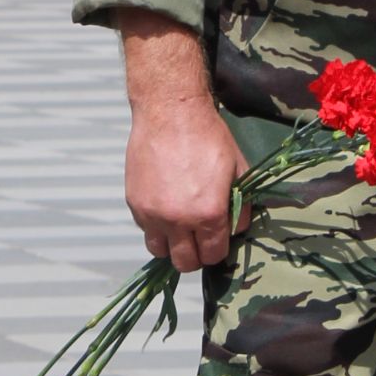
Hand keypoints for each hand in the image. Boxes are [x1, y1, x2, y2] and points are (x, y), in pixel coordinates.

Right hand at [124, 100, 245, 273]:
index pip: (213, 256)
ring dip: (172, 245)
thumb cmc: (208, 136)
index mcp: (208, 214)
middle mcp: (178, 220)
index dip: (217, 250)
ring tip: (179, 228)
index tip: (217, 240)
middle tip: (199, 239)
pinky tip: (165, 207)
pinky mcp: (134, 203)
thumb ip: (240, 206)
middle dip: (195, 255)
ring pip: (160, 252)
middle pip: (185, 263)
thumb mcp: (238, 169)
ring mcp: (152, 214)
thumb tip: (236, 228)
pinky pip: (145, 230)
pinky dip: (156, 226)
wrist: (170, 112)